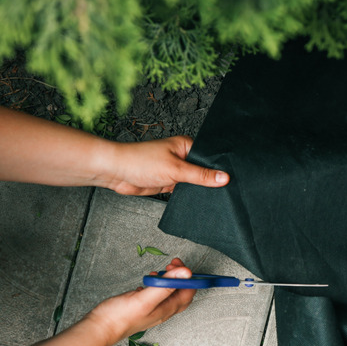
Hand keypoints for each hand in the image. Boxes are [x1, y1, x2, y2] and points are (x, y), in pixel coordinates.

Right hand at [4, 258, 196, 345]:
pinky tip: (149, 280)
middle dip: (181, 276)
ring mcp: (152, 309)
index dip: (187, 277)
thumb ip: (165, 285)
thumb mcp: (145, 299)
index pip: (188, 291)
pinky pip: (157, 294)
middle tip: (172, 264)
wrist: (99, 328)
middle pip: (181, 292)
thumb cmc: (120, 317)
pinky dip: (158, 283)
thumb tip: (186, 273)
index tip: (178, 264)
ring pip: (169, 292)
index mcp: (166, 309)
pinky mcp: (142, 306)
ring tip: (162, 270)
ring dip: (169, 279)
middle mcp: (162, 310)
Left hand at [101, 136, 229, 194]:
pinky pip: (184, 190)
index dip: (219, 169)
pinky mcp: (168, 182)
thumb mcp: (176, 169)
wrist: (116, 172)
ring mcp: (175, 170)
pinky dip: (187, 195)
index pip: (209, 157)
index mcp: (186, 145)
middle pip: (202, 171)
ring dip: (196, 189)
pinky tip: (192, 199)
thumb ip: (200, 175)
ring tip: (206, 195)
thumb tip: (223, 177)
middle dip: (208, 180)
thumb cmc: (139, 161)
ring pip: (193, 182)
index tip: (230, 179)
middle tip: (220, 190)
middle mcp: (182, 156)